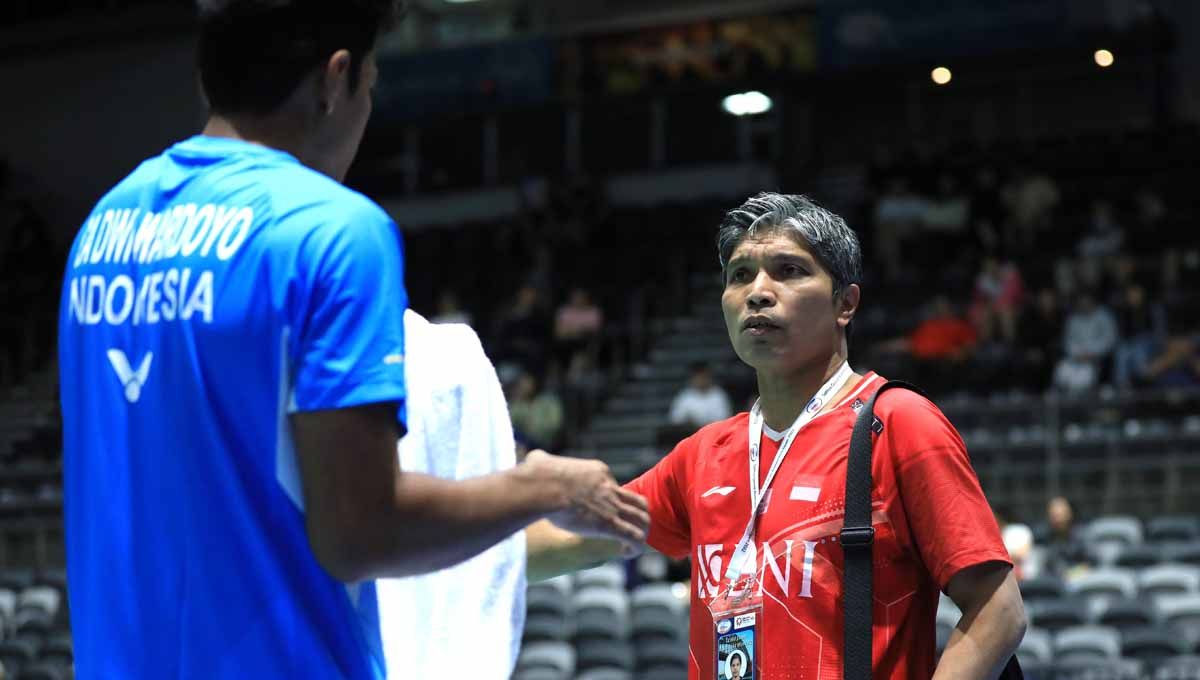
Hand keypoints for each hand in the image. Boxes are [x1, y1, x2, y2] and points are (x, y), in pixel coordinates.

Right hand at [523, 450, 649, 556]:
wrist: (544, 486)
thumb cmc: (537, 475)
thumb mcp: (541, 460)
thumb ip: (542, 461)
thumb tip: (534, 459)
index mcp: (598, 472)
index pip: (614, 486)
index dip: (611, 501)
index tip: (601, 514)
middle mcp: (609, 487)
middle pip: (637, 501)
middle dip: (636, 516)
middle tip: (628, 529)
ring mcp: (612, 505)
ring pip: (642, 518)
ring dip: (640, 532)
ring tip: (631, 544)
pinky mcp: (609, 523)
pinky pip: (632, 536)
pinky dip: (635, 546)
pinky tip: (627, 553)